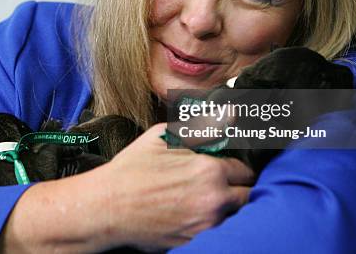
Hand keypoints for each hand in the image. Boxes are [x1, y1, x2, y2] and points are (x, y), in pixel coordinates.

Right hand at [98, 123, 253, 249]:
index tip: (223, 167)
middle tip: (217, 184)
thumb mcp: (163, 138)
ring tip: (202, 198)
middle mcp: (215, 201)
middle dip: (236, 188)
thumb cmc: (132, 170)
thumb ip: (202, 127)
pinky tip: (191, 213)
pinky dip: (211, 223)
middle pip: (248, 196)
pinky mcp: (196, 243)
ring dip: (226, 206)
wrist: (107, 208)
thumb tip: (231, 114)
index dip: (234, 167)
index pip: (245, 170)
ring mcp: (206, 226)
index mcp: (210, 171)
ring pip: (235, 215)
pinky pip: (217, 232)